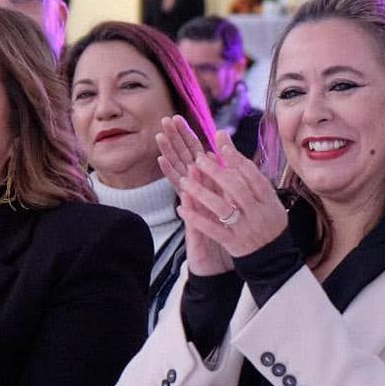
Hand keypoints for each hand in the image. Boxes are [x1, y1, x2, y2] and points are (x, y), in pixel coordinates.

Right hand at [157, 115, 230, 276]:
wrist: (217, 267)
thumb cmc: (221, 235)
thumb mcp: (224, 206)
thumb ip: (220, 183)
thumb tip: (218, 158)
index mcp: (205, 187)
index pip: (193, 158)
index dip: (185, 139)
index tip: (177, 119)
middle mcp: (195, 196)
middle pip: (183, 163)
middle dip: (174, 142)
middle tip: (164, 120)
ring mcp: (192, 210)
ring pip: (180, 180)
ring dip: (170, 160)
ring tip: (161, 140)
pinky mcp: (194, 226)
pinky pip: (187, 206)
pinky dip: (182, 192)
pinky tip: (175, 176)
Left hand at [174, 131, 286, 259]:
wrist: (273, 259)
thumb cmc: (268, 223)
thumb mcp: (268, 201)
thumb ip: (251, 178)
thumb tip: (229, 148)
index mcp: (269, 200)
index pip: (252, 175)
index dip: (236, 158)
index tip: (220, 144)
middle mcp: (258, 213)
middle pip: (236, 188)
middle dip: (216, 171)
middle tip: (198, 158)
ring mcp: (245, 229)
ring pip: (222, 208)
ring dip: (201, 192)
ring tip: (184, 180)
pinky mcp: (233, 244)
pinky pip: (212, 230)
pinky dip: (196, 219)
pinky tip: (181, 209)